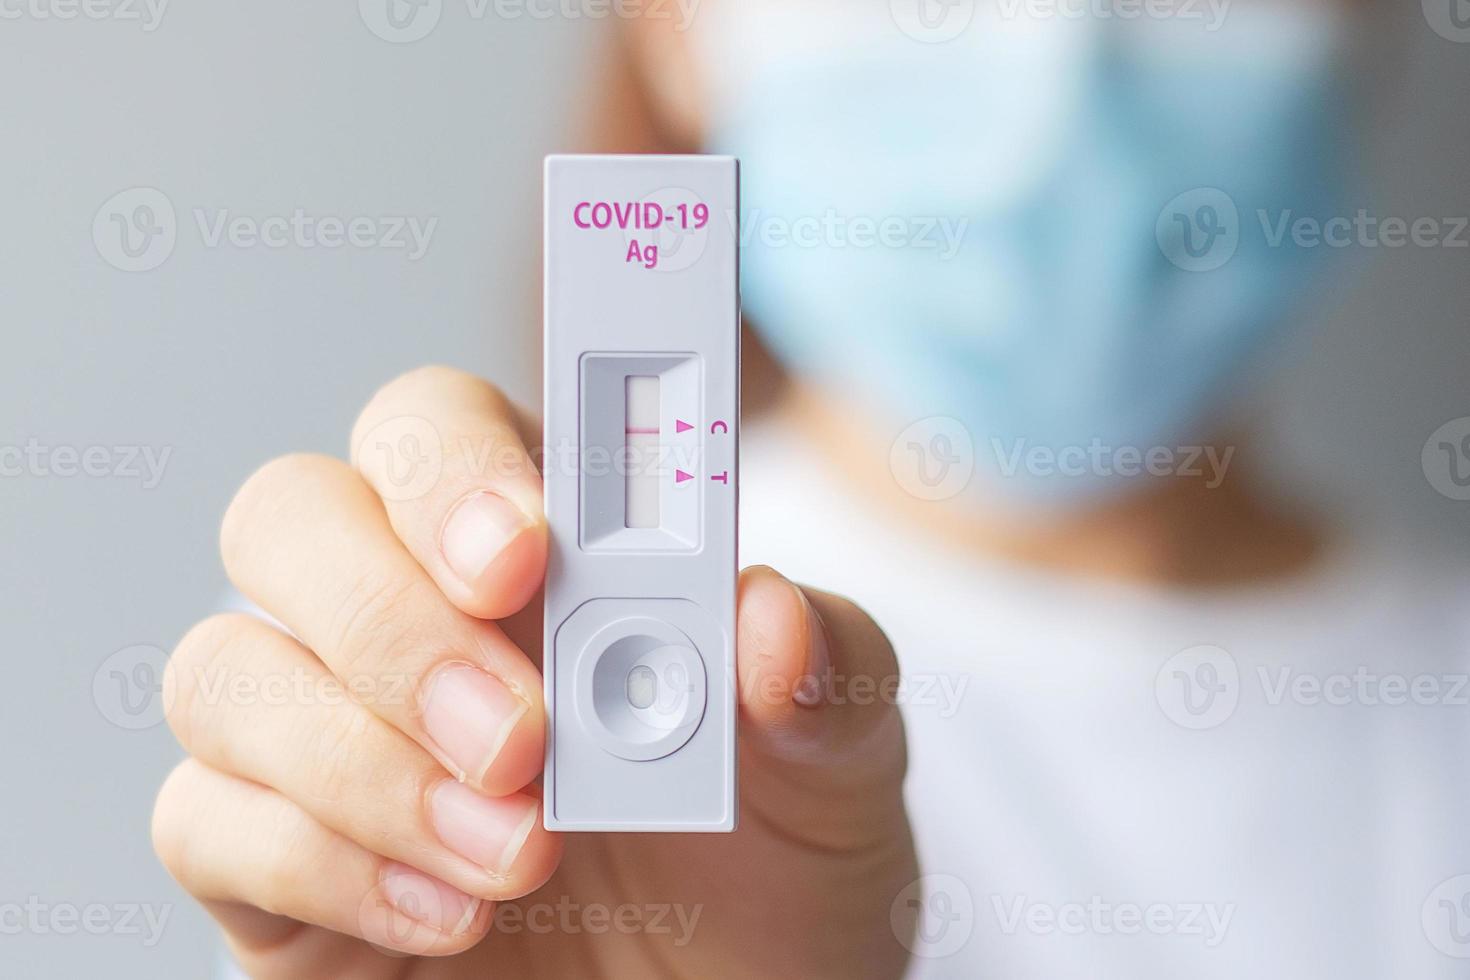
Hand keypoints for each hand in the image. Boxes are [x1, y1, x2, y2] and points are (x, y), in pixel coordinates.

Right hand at [152, 366, 916, 978]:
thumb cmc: (768, 861)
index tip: (521, 552)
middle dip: (393, 622)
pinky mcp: (269, 859)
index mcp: (538, 547)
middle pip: (290, 514)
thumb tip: (771, 613)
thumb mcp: (833, 770)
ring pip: (226, 667)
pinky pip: (206, 820)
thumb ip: (826, 677)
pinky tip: (452, 917)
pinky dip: (324, 864)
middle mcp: (408, 612)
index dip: (452, 461)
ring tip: (519, 855)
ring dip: (365, 762)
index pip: (436, 423)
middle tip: (517, 737)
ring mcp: (325, 730)